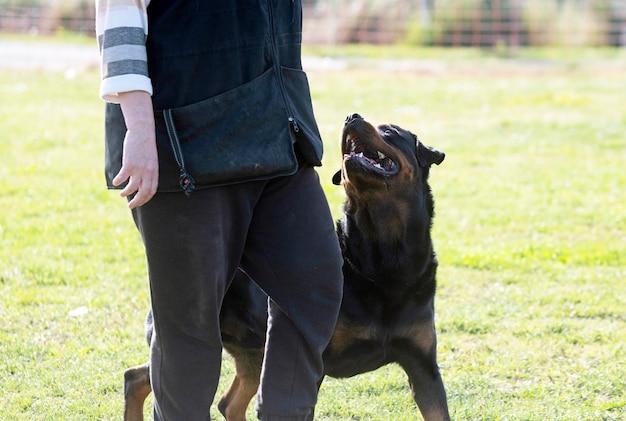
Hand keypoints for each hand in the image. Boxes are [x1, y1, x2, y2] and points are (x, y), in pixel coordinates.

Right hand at [114, 91, 158, 208]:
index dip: (146, 198)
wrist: (143, 132)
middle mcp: (148, 172)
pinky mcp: (129, 164)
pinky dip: (118, 181)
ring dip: (126, 193)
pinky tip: (116, 182)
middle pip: (144, 192)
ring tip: (122, 194)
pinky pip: (123, 177)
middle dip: (137, 201)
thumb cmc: (146, 145)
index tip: (140, 202)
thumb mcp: (151, 159)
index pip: (152, 190)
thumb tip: (142, 179)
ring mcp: (139, 169)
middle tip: (131, 206)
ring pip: (133, 187)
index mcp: (154, 172)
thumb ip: (148, 170)